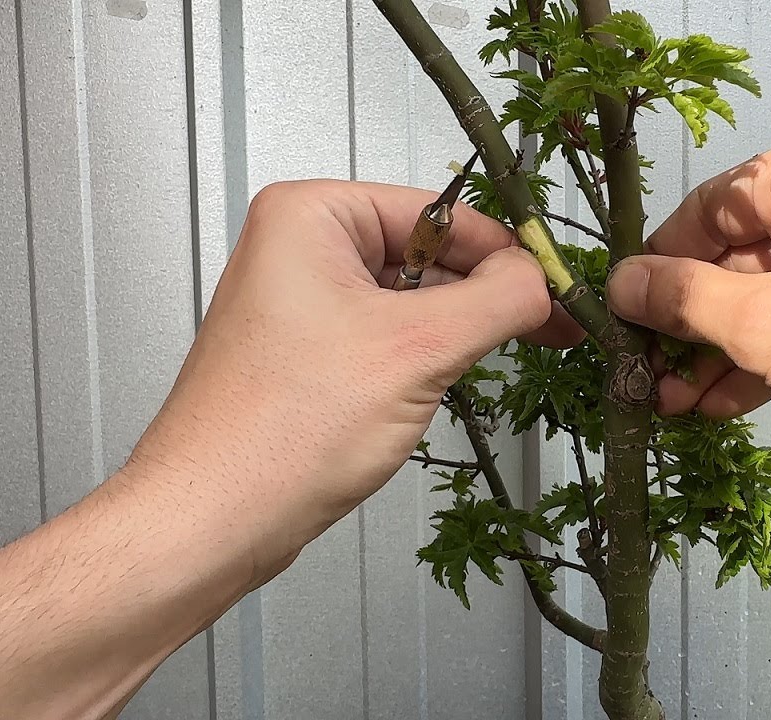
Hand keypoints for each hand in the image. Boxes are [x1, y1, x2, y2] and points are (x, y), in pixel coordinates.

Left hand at [125, 180, 580, 586]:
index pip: (441, 211)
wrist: (213, 520)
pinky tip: (442, 388)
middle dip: (486, 296)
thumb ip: (496, 300)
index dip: (506, 253)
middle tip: (549, 328)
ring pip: (412, 302)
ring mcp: (301, 305)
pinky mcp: (308, 355)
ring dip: (456, 333)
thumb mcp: (417, 350)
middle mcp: (299, 250)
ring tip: (492, 362)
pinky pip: (387, 338)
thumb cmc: (278, 434)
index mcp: (311, 216)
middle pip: (428, 254)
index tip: (557, 285)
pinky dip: (424, 360)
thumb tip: (540, 279)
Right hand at [606, 122, 770, 541]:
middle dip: (687, 325)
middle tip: (645, 386)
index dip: (654, 268)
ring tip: (677, 412)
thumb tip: (618, 283)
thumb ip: (686, 302)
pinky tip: (729, 409)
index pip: (706, 206)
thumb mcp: (770, 326)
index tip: (616, 328)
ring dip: (722, 355)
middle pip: (740, 256)